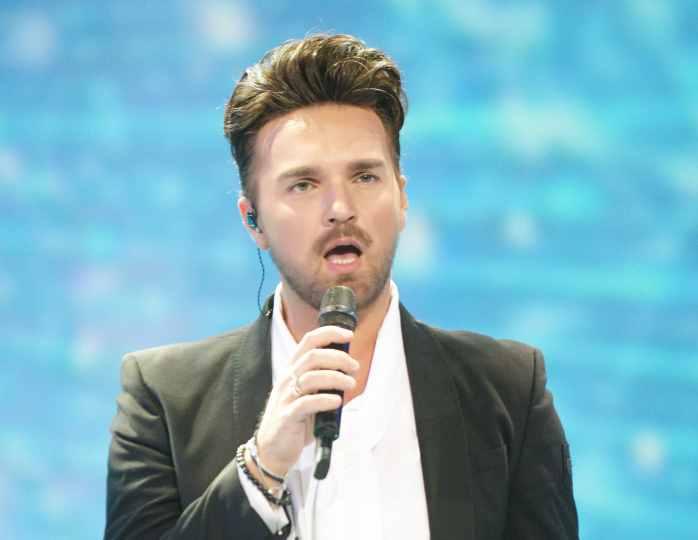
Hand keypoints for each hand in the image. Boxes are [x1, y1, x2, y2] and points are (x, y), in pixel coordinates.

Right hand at [254, 325, 358, 478]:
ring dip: (335, 378)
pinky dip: (324, 400)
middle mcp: (287, 379)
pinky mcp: (287, 416)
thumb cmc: (295, 419)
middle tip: (354, 367)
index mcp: (293, 370)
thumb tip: (349, 370)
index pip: (308, 341)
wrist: (273, 449)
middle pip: (313, 356)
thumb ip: (324, 381)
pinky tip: (336, 402)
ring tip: (350, 384)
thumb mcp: (308, 393)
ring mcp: (286, 397)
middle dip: (338, 358)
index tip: (349, 335)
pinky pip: (306, 403)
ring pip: (311, 377)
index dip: (329, 333)